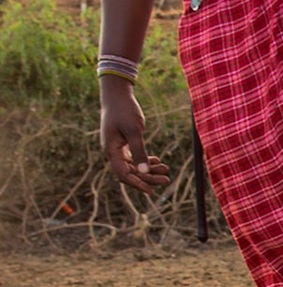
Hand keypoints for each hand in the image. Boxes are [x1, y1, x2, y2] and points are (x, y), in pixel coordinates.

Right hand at [99, 80, 170, 194]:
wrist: (117, 95)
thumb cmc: (124, 110)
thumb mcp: (134, 131)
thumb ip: (139, 151)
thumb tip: (144, 171)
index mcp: (111, 150)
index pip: (123, 175)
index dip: (138, 184)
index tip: (152, 191)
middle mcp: (112, 151)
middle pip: (130, 172)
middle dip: (148, 177)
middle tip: (167, 180)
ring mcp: (117, 148)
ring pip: (133, 165)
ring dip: (149, 169)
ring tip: (166, 169)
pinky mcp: (123, 142)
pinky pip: (134, 157)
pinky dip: (145, 160)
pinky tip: (157, 160)